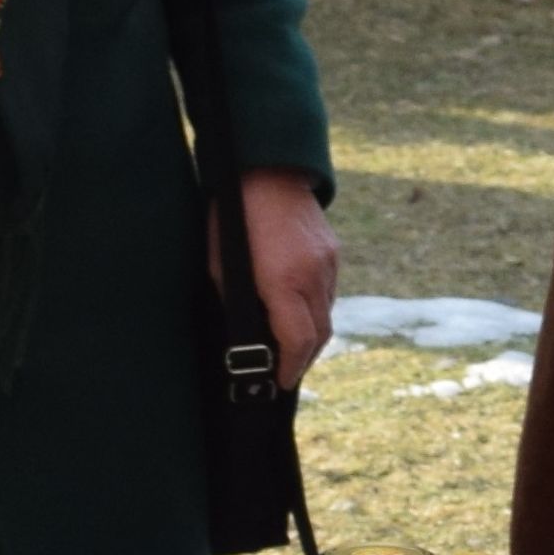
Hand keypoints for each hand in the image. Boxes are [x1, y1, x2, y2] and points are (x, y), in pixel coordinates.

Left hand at [236, 171, 338, 385]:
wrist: (267, 171)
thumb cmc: (231, 218)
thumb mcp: (221, 265)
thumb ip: (238, 301)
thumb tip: (244, 335)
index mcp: (283, 281)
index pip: (298, 340)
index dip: (290, 367)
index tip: (282, 383)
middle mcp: (313, 276)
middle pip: (320, 334)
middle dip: (304, 359)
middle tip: (288, 373)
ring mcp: (328, 264)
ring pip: (327, 314)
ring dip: (311, 335)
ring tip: (292, 347)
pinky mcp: (333, 254)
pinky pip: (328, 292)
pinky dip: (315, 309)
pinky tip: (298, 311)